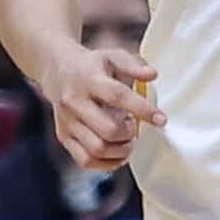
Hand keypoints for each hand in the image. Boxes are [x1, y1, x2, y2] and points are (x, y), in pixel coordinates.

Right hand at [40, 43, 165, 171]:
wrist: (57, 71)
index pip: (117, 96)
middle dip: (129, 134)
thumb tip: (153, 74)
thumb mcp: (113, 56)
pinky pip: (85, 160)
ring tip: (127, 140)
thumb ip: (134, 65)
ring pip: (97, 149)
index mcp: (89, 79)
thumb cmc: (93, 66)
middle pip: (107, 130)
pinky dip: (107, 163)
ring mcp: (67, 122)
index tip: (161, 120)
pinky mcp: (64, 136)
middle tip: (134, 127)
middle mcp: (75, 102)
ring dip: (121, 151)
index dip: (142, 109)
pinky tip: (118, 153)